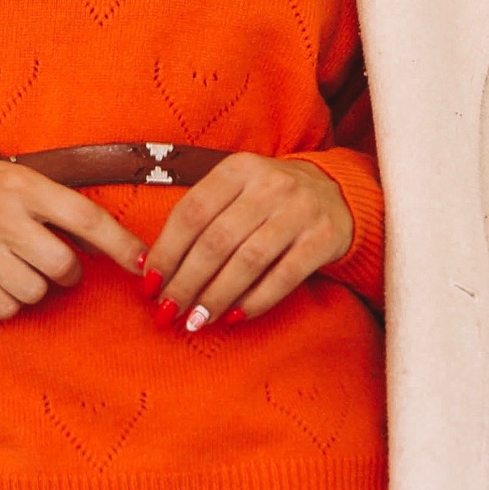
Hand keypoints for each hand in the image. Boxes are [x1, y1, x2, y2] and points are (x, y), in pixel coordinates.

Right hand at [0, 156, 147, 319]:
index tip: (142, 263)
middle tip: (57, 264)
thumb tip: (122, 247)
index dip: (120, 244)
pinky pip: (4, 308)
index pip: (86, 217)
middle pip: (62, 265)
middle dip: (68, 272)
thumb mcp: (23, 179)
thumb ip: (64, 208)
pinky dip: (10, 302)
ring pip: (34, 292)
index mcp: (23, 185)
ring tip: (21, 268)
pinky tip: (0, 280)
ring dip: (37, 287)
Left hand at [145, 154, 353, 329]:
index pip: (191, 212)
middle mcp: (270, 184)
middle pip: (216, 240)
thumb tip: (153, 268)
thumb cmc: (269, 200)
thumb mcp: (236, 192)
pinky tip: (235, 318)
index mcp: (238, 168)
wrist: (337, 194)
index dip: (166, 251)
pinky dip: (256, 301)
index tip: (150, 283)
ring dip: (217, 296)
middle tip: (168, 310)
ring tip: (196, 321)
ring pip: (248, 260)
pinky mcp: (324, 237)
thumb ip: (200, 220)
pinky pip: (284, 276)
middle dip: (186, 282)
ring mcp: (300, 210)